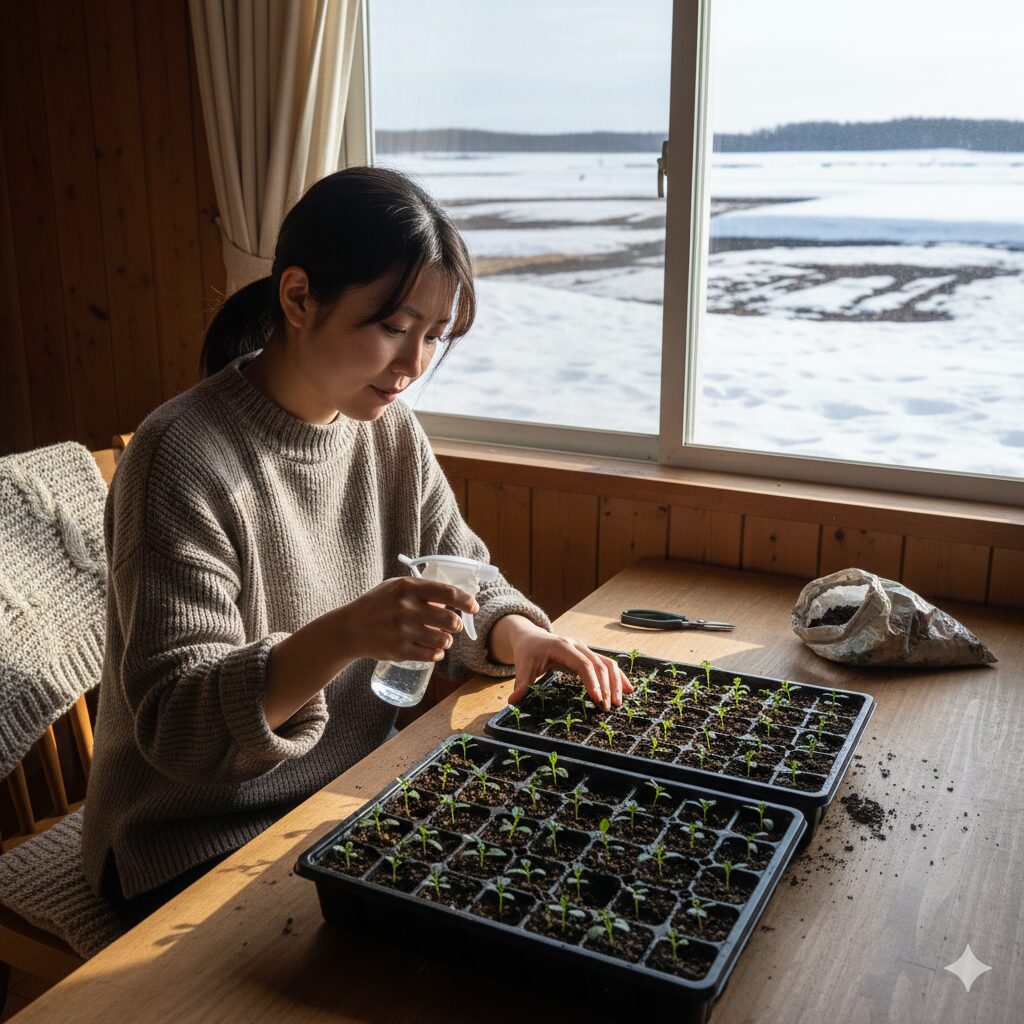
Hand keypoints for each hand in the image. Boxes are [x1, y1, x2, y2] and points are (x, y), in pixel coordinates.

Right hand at [337, 577, 477, 662]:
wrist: (350, 628)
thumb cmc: (377, 604)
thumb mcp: (396, 587)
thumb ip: (422, 589)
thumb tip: (453, 596)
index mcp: (407, 587)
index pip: (447, 593)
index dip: (465, 601)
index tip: (474, 607)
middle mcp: (406, 608)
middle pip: (449, 619)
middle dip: (456, 624)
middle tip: (454, 625)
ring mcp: (403, 631)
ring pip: (443, 639)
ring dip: (448, 640)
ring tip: (443, 638)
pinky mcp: (400, 651)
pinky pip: (431, 655)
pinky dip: (437, 653)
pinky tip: (435, 650)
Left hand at [505, 630, 632, 712]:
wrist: (530, 637)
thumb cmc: (528, 652)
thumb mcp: (522, 667)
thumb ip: (521, 683)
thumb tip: (512, 702)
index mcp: (562, 647)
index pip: (583, 664)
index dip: (592, 681)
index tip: (597, 699)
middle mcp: (577, 646)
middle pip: (598, 664)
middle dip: (606, 686)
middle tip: (608, 707)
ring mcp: (585, 649)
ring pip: (607, 663)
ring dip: (616, 682)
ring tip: (619, 702)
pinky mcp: (588, 655)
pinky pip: (607, 664)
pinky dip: (618, 676)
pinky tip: (628, 689)